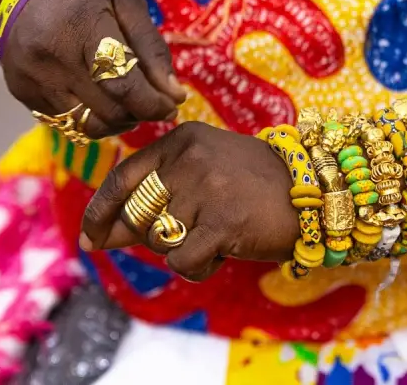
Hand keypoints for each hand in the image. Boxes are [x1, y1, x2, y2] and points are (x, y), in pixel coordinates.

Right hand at [1, 0, 186, 138]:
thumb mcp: (126, 2)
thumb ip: (152, 49)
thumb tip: (174, 96)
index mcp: (82, 27)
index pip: (123, 84)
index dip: (153, 104)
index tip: (170, 105)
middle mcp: (52, 58)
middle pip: (108, 111)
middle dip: (138, 113)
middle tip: (149, 100)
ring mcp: (32, 79)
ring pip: (87, 125)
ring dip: (115, 121)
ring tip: (124, 101)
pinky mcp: (21, 93)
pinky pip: (65, 122)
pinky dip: (88, 117)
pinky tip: (95, 96)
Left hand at [79, 122, 299, 281]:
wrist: (317, 193)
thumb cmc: (255, 188)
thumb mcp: (203, 174)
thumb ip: (154, 196)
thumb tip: (99, 237)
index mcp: (181, 140)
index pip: (122, 177)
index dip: (100, 211)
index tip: (90, 237)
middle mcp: (189, 158)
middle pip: (136, 215)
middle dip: (150, 237)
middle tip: (188, 234)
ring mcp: (206, 188)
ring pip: (158, 240)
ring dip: (182, 250)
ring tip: (217, 235)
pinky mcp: (223, 222)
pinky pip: (181, 260)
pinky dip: (197, 267)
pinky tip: (222, 252)